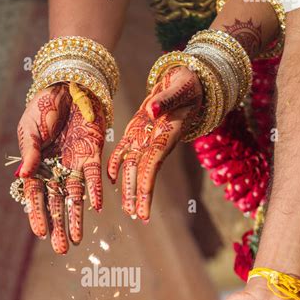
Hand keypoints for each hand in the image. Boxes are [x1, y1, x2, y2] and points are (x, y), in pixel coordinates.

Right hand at [16, 84, 104, 253]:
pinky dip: (94, 192)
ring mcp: (74, 165)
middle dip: (59, 226)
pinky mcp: (92, 155)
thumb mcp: (30, 128)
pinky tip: (96, 208)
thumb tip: (23, 177)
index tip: (40, 233)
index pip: (36, 196)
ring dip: (77, 218)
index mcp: (37, 166)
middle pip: (57, 203)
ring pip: (75, 197)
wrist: (68, 84)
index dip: (37, 214)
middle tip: (61, 249)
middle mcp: (56, 171)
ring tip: (77, 239)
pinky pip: (93, 177)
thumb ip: (30, 152)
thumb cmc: (43, 106)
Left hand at [107, 66, 202, 220]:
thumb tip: (152, 110)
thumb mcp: (180, 87)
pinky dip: (117, 165)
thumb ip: (165, 99)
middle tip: (137, 216)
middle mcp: (155, 141)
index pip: (154, 162)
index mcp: (167, 134)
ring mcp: (145, 138)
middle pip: (144, 171)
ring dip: (130, 188)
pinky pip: (124, 152)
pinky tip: (112, 181)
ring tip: (128, 210)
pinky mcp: (136, 132)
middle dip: (140, 194)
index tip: (143, 197)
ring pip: (134, 167)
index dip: (148, 181)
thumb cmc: (187, 84)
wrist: (184, 82)